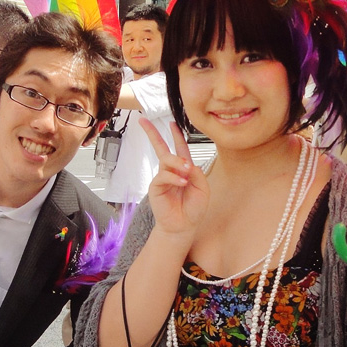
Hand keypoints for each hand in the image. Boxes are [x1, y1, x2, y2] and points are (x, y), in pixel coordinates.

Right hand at [140, 119, 209, 238]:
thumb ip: (197, 173)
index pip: (179, 148)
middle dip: (153, 133)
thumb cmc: (194, 208)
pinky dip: (174, 177)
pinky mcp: (156, 187)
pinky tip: (182, 182)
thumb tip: (186, 164)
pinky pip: (163, 176)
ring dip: (178, 162)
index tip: (171, 123)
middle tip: (144, 121)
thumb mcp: (202, 188)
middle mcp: (171, 171)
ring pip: (166, 160)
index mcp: (184, 169)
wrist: (184, 225)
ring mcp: (162, 178)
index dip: (176, 136)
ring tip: (186, 170)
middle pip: (161, 148)